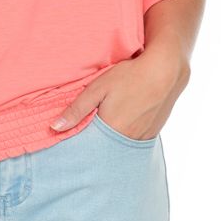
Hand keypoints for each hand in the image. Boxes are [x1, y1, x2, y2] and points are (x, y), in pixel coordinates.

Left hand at [49, 46, 189, 139]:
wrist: (166, 70)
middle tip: (87, 137)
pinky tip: (124, 121)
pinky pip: (134, 140)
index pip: (89, 149)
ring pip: (120, 146)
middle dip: (95, 146)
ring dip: (111, 141)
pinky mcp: (153, 132)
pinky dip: (126, 135)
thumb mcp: (98, 88)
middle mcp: (128, 140)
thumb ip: (76, 110)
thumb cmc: (130, 76)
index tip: (70, 146)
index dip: (79, 148)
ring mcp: (143, 138)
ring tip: (107, 126)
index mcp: (111, 131)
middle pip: (105, 150)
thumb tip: (54, 128)